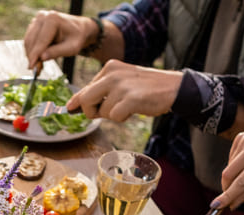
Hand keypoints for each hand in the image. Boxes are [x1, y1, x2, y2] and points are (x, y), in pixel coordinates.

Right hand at [24, 10, 97, 67]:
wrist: (78, 29)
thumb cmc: (76, 38)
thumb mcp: (72, 48)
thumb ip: (57, 52)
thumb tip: (41, 58)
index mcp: (52, 19)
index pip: (40, 40)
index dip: (35, 55)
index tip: (31, 67)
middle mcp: (42, 16)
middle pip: (31, 40)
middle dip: (32, 56)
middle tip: (34, 70)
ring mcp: (37, 19)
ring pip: (28, 41)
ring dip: (31, 54)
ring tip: (37, 66)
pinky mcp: (34, 24)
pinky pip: (29, 40)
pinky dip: (31, 50)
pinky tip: (38, 58)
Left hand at [66, 60, 181, 121]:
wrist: (174, 87)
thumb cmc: (146, 88)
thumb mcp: (121, 82)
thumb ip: (100, 91)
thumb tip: (74, 106)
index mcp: (109, 67)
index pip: (85, 88)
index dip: (77, 101)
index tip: (69, 108)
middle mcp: (112, 74)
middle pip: (86, 100)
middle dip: (91, 112)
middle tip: (102, 114)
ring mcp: (122, 85)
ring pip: (102, 112)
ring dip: (113, 115)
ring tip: (128, 106)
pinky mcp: (131, 98)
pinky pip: (115, 117)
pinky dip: (122, 118)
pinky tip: (134, 110)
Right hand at [214, 129, 243, 209]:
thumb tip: (232, 204)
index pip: (241, 182)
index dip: (227, 196)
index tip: (216, 206)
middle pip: (228, 174)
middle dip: (226, 188)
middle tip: (229, 196)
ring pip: (228, 166)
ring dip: (233, 176)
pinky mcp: (241, 136)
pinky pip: (231, 157)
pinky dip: (235, 165)